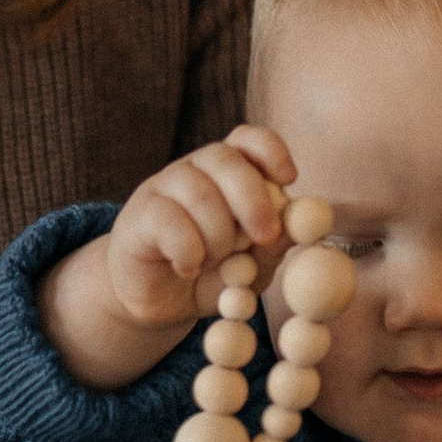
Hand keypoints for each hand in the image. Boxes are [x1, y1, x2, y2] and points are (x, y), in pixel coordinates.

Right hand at [40, 126, 297, 386]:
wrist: (161, 302)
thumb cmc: (213, 275)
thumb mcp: (253, 265)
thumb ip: (274, 245)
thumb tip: (301, 224)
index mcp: (230, 172)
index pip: (249, 139)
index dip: (271, 151)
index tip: (289, 180)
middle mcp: (196, 169)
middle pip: (225, 158)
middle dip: (253, 198)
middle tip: (265, 236)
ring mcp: (163, 187)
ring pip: (198, 192)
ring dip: (217, 235)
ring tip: (215, 263)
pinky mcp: (140, 215)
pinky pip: (168, 220)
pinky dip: (188, 250)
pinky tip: (188, 268)